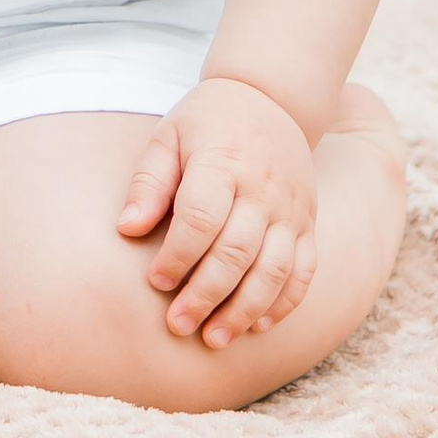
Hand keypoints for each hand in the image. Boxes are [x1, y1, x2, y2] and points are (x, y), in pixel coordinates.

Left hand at [117, 75, 318, 349]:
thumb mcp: (170, 136)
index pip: (200, 217)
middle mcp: (262, 188)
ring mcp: (290, 208)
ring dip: (245, 310)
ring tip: (214, 340)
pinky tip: (259, 326)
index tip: (154, 281)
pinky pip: (305, 269)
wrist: (270, 97)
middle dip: (205, 295)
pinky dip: (286, 302)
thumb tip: (127, 228)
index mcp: (223, 161)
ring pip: (274, 269)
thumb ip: (149, 181)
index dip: (177, 255)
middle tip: (177, 325)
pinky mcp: (309, 222)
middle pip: (236, 252)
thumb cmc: (208, 122)